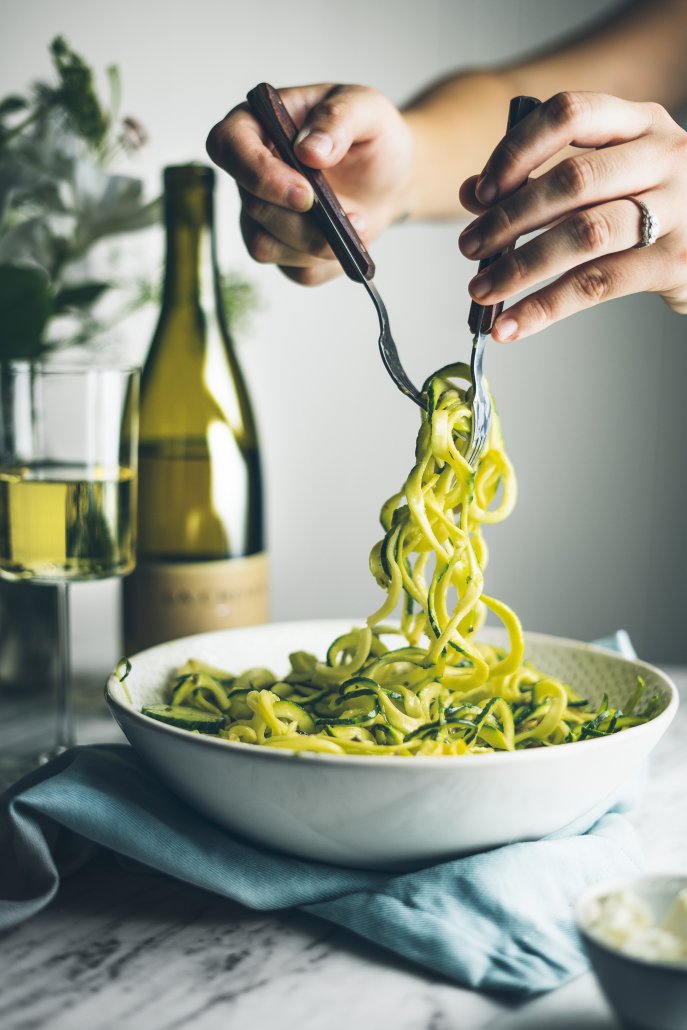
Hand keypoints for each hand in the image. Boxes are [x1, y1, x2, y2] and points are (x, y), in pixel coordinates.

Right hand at [206, 84, 413, 284]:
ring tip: (360, 225)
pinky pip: (296, 271)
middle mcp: (251, 172)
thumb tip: (309, 151)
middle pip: (253, 206)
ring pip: (265, 246)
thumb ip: (338, 119)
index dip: (257, 174)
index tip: (304, 192)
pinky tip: (352, 241)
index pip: (227, 146)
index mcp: (258, 124)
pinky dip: (329, 262)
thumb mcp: (367, 108)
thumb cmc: (370, 135)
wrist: (390, 177)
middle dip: (302, 221)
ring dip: (315, 244)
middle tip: (350, 215)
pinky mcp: (283, 250)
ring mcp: (262, 215)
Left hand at [458, 91, 686, 341]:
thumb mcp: (606, 179)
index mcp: (640, 123)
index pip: (570, 114)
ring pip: (583, 234)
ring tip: (482, 289)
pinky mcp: (675, 261)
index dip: (516, 151)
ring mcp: (676, 208)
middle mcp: (663, 156)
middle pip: (572, 179)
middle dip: (508, 218)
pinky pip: (597, 285)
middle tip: (469, 247)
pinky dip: (545, 308)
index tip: (481, 192)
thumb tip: (471, 193)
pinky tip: (511, 326)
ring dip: (520, 266)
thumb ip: (541, 178)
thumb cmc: (653, 207)